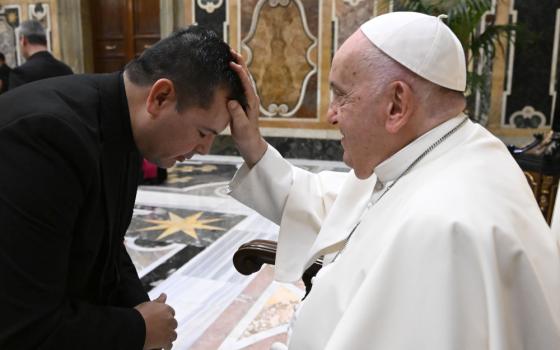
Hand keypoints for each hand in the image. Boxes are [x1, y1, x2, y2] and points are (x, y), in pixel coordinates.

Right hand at [135, 293, 177, 349]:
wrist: (133, 328)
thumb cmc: (138, 316)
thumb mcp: (148, 305)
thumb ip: (158, 301)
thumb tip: (164, 295)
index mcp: (166, 308)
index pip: (171, 312)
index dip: (165, 317)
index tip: (160, 321)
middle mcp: (170, 319)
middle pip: (173, 324)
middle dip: (168, 327)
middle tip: (159, 331)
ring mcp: (169, 330)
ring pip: (173, 335)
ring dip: (168, 337)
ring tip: (159, 339)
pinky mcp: (166, 341)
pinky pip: (169, 345)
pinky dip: (165, 346)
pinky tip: (160, 346)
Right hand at [228, 50, 267, 167]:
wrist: (250, 143)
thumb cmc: (246, 136)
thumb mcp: (241, 126)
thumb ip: (237, 114)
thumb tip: (232, 102)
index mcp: (251, 101)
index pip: (246, 83)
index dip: (240, 72)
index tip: (231, 63)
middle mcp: (251, 97)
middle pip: (246, 76)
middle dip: (240, 62)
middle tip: (231, 50)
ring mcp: (247, 99)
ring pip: (243, 79)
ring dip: (237, 66)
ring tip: (229, 55)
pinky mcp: (242, 101)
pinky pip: (238, 84)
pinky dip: (234, 75)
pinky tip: (227, 71)